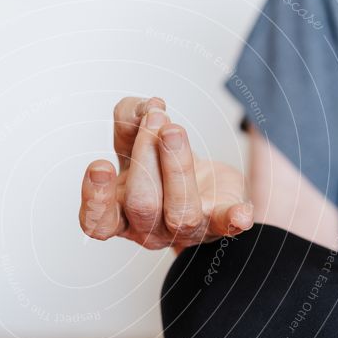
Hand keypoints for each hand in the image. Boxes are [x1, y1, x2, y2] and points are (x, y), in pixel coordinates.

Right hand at [79, 97, 252, 249]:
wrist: (200, 184)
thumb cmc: (160, 167)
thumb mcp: (136, 139)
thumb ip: (128, 120)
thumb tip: (140, 107)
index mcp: (120, 214)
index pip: (98, 221)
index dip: (97, 198)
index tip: (101, 164)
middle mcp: (149, 229)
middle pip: (142, 204)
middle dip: (146, 156)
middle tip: (155, 119)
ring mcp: (184, 230)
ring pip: (180, 211)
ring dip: (177, 165)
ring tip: (174, 130)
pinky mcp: (218, 222)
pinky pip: (227, 225)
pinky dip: (233, 220)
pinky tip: (240, 214)